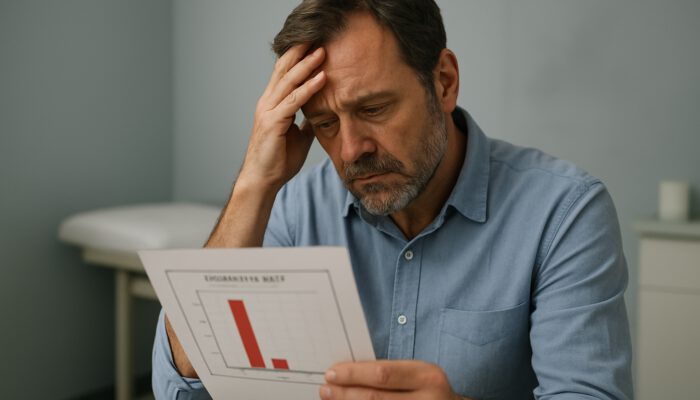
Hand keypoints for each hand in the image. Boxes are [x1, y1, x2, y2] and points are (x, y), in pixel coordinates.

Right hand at [238, 43, 326, 190]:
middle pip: (284, 70)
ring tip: (322, 51)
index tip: (314, 45)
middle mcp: (267, 103)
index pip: (285, 74)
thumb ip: (307, 122)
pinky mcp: (273, 122)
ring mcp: (268, 111)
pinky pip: (294, 101)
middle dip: (301, 53)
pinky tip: (322, 78)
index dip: (298, 58)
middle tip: (318, 37)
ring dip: (307, 65)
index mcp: (272, 104)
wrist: (263, 181)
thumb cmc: (278, 161)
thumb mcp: (298, 136)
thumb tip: (320, 114)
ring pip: (289, 81)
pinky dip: (309, 88)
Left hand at [319, 360, 470, 399]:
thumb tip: (347, 373)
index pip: (383, 374)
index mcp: (428, 377)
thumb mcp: (418, 374)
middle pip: (375, 398)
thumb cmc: (428, 389)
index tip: (332, 373)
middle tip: (326, 389)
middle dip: (345, 393)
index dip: (354, 374)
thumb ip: (390, 373)